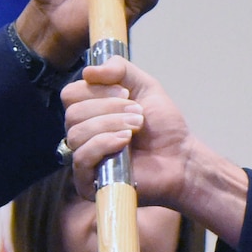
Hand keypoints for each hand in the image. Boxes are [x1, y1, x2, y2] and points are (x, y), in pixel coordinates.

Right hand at [62, 59, 250, 244]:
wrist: (181, 158)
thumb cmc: (163, 127)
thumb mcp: (145, 86)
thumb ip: (119, 69)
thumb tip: (88, 71)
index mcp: (90, 112)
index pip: (70, 94)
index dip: (96, 89)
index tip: (126, 92)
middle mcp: (82, 134)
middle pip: (72, 113)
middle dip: (108, 108)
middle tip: (137, 113)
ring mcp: (84, 159)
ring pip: (76, 133)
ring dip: (110, 124)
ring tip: (136, 127)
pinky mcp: (88, 183)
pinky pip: (81, 158)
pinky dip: (103, 144)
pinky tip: (125, 141)